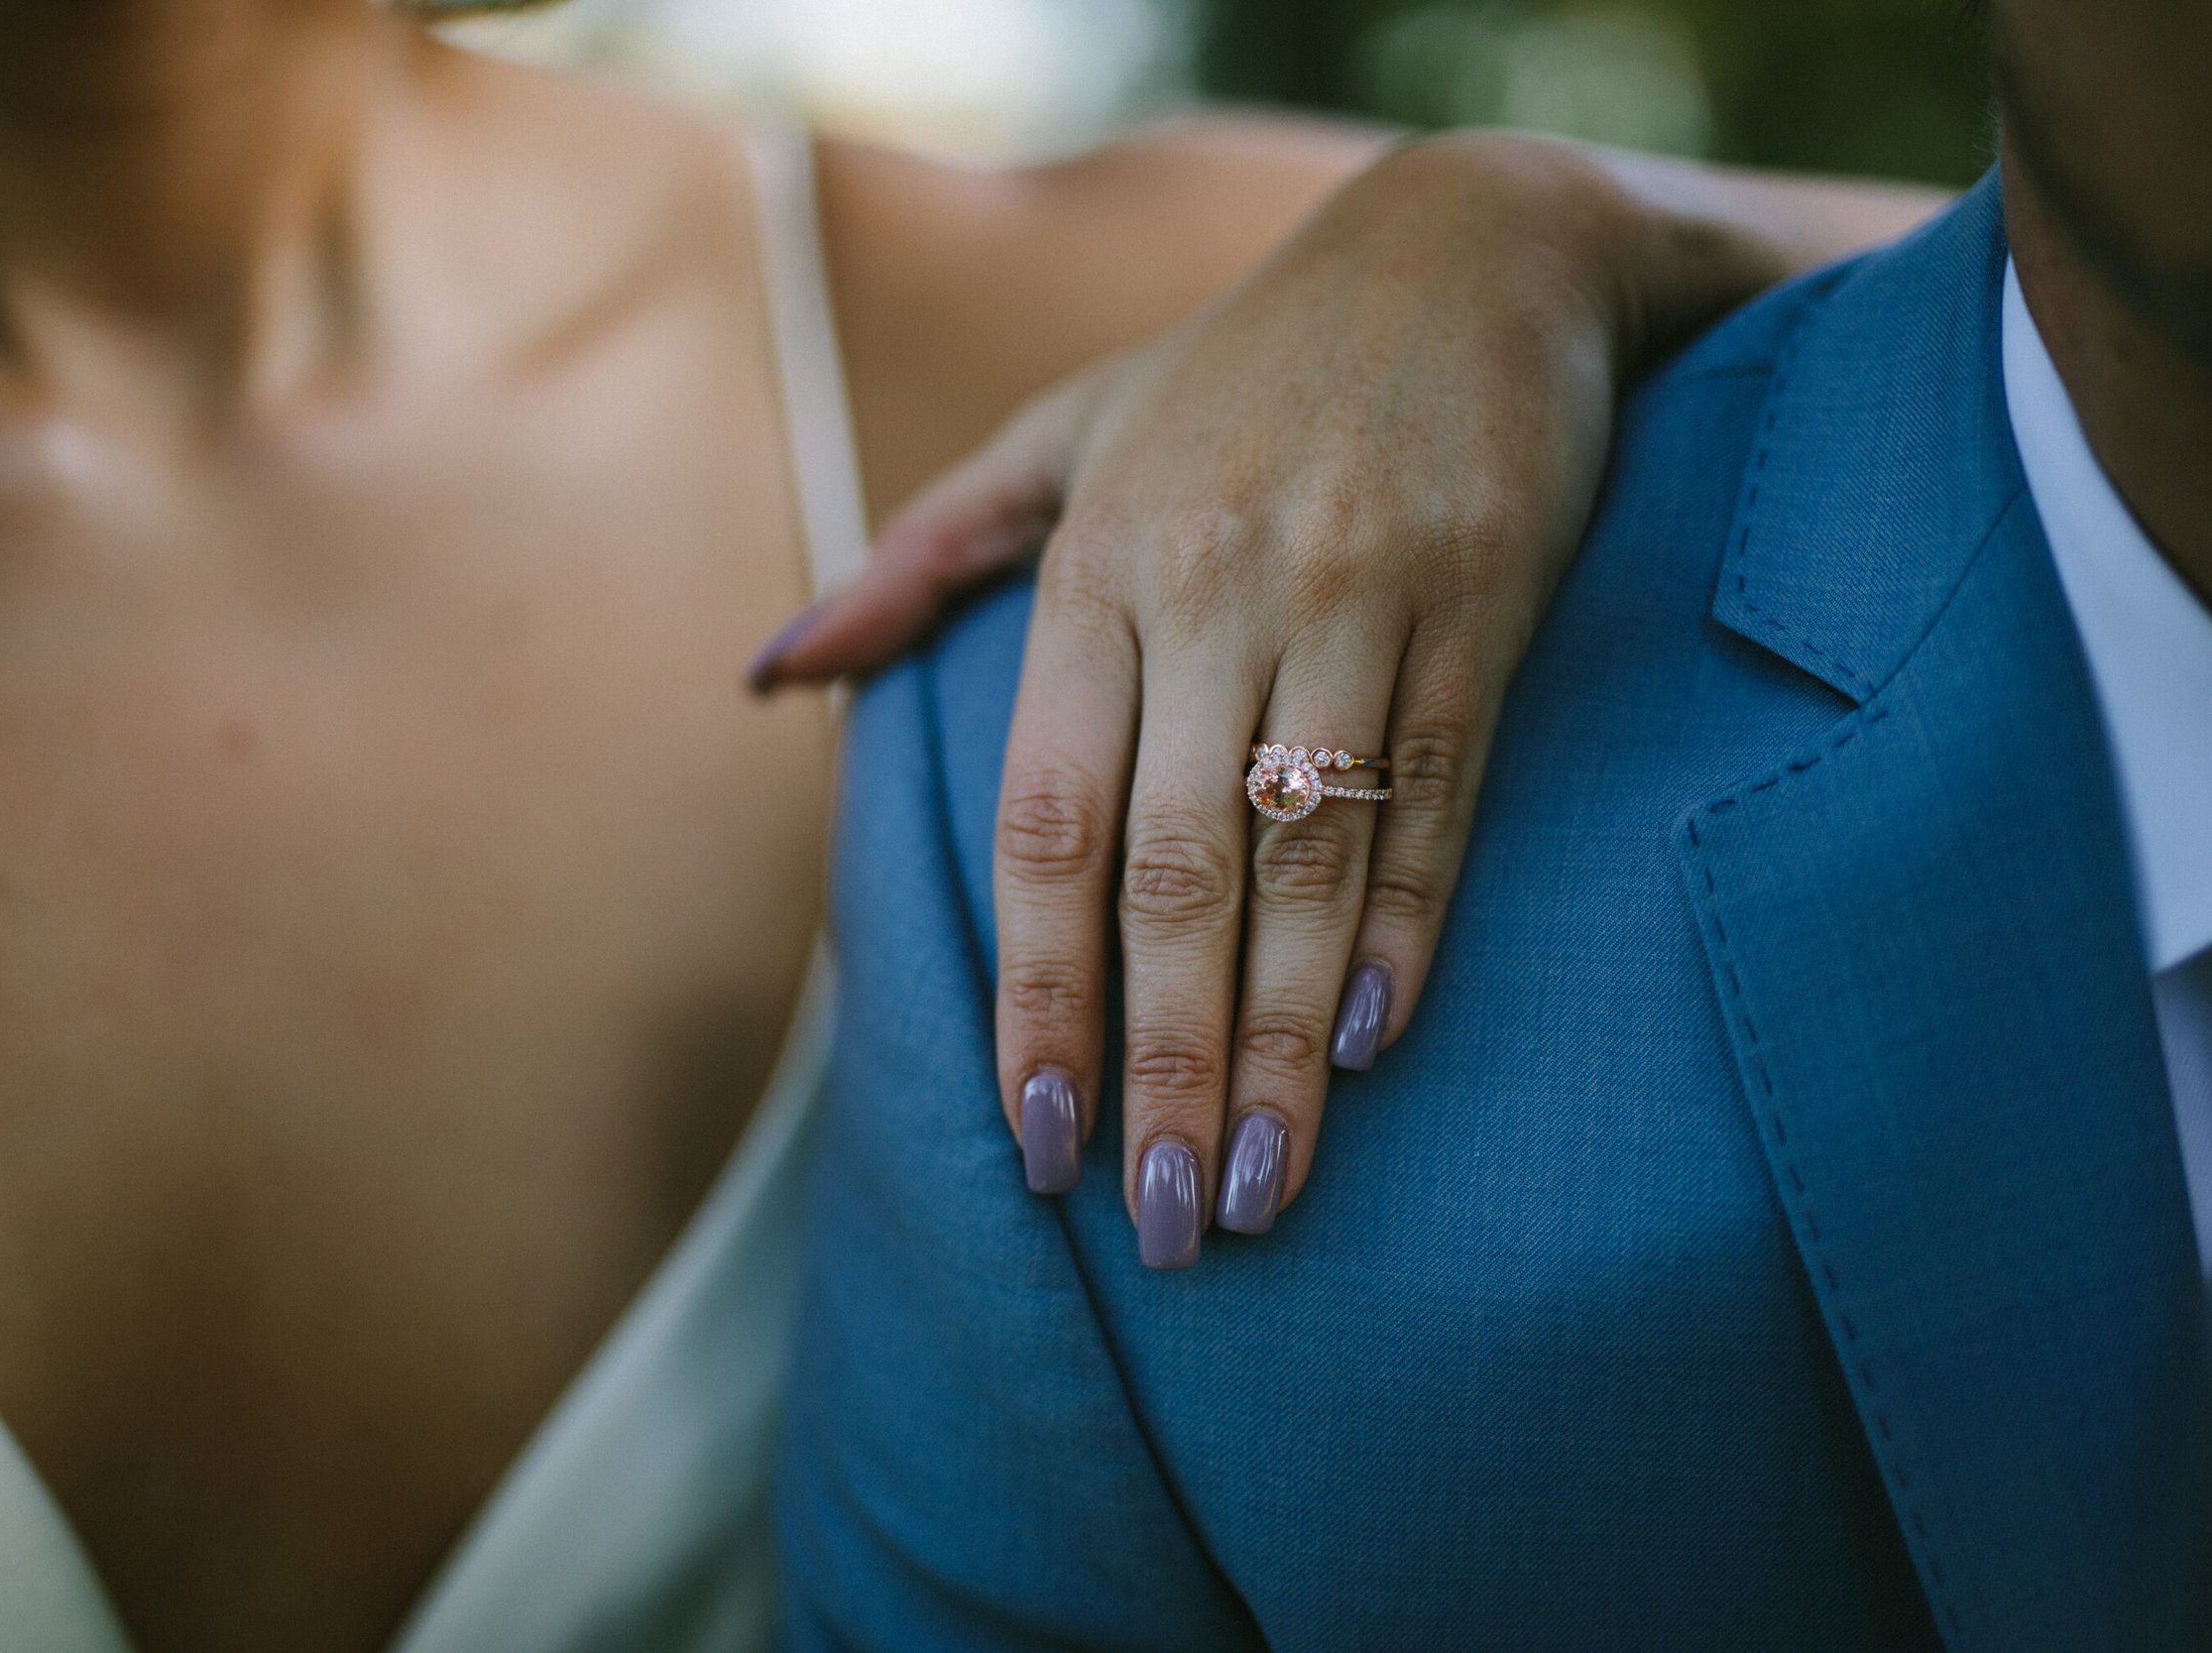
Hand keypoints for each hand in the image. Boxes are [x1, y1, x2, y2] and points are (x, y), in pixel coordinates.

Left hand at [753, 133, 1916, 1264]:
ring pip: (1303, 860)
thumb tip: (771, 677)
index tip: (1036, 1145)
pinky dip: (1407, 928)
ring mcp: (1353, 597)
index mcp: (1095, 573)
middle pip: (1169, 874)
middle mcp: (1212, 593)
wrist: (1471, 245)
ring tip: (1262, 1192)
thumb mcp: (1061, 436)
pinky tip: (1376, 1049)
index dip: (1037, 996)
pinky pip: (1437, 793)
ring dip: (1281, 1044)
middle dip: (1160, 1064)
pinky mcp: (1482, 601)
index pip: (1045, 827)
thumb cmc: (1240, 371)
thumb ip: (919, 562)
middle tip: (1157, 1226)